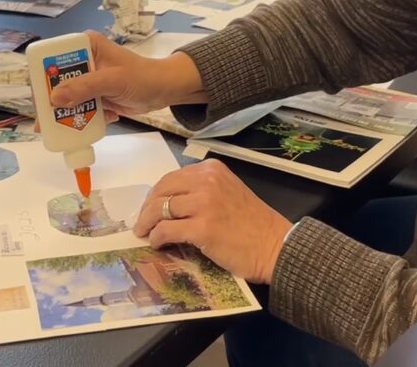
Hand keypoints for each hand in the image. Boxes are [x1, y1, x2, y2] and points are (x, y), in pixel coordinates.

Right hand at [49, 31, 206, 115]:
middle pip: (57, 82)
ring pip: (67, 99)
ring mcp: (89, 80)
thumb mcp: (113, 80)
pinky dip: (88, 118)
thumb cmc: (143, 77)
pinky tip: (107, 117)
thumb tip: (54, 98)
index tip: (40, 96)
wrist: (164, 90)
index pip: (55, 57)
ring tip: (70, 127)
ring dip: (70, 114)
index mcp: (86, 46)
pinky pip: (82, 109)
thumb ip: (85, 87)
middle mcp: (84, 61)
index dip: (44, 76)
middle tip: (47, 121)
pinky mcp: (95, 96)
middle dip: (54, 102)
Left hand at [133, 159, 291, 283]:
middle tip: (142, 223)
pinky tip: (158, 243)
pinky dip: (157, 237)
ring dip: (148, 223)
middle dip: (147, 208)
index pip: (171, 178)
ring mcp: (204, 203)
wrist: (274, 245)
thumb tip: (170, 202)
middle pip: (162, 191)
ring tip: (145, 233)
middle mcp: (206, 181)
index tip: (149, 207)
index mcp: (212, 170)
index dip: (156, 194)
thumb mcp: (227, 191)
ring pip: (160, 209)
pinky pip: (167, 229)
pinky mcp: (202, 228)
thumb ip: (202, 190)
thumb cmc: (252, 223)